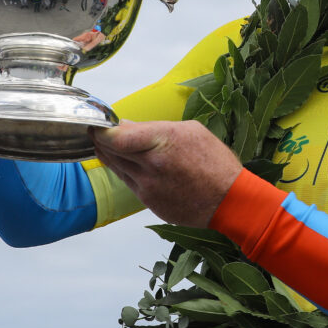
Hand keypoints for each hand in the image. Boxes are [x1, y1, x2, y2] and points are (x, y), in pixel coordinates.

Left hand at [90, 120, 242, 227]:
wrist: (229, 200)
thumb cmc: (215, 163)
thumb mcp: (191, 131)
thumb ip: (155, 127)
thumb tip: (128, 126)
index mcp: (162, 142)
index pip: (115, 137)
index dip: (101, 130)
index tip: (97, 124)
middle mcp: (151, 165)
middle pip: (110, 151)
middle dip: (101, 140)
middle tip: (99, 132)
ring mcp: (148, 187)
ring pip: (116, 167)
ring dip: (110, 155)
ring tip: (110, 145)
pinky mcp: (149, 202)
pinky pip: (128, 182)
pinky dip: (125, 171)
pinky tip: (131, 164)